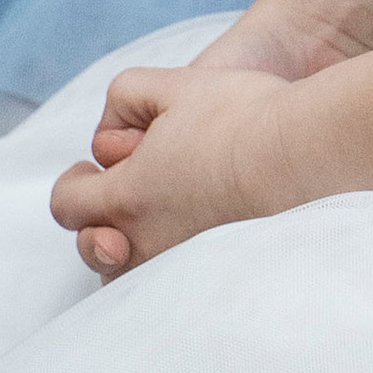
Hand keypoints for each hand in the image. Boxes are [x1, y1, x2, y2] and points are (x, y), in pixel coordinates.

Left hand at [48, 60, 290, 277]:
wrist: (306, 152)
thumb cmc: (242, 116)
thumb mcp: (173, 85)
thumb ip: (125, 97)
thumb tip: (115, 131)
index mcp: (128, 195)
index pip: (66, 207)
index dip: (72, 186)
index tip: (93, 172)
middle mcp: (148, 241)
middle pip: (95, 252)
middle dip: (98, 223)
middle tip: (129, 195)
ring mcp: (184, 265)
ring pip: (133, 277)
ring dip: (133, 249)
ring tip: (162, 217)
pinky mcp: (219, 275)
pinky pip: (175, 287)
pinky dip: (171, 268)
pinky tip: (197, 234)